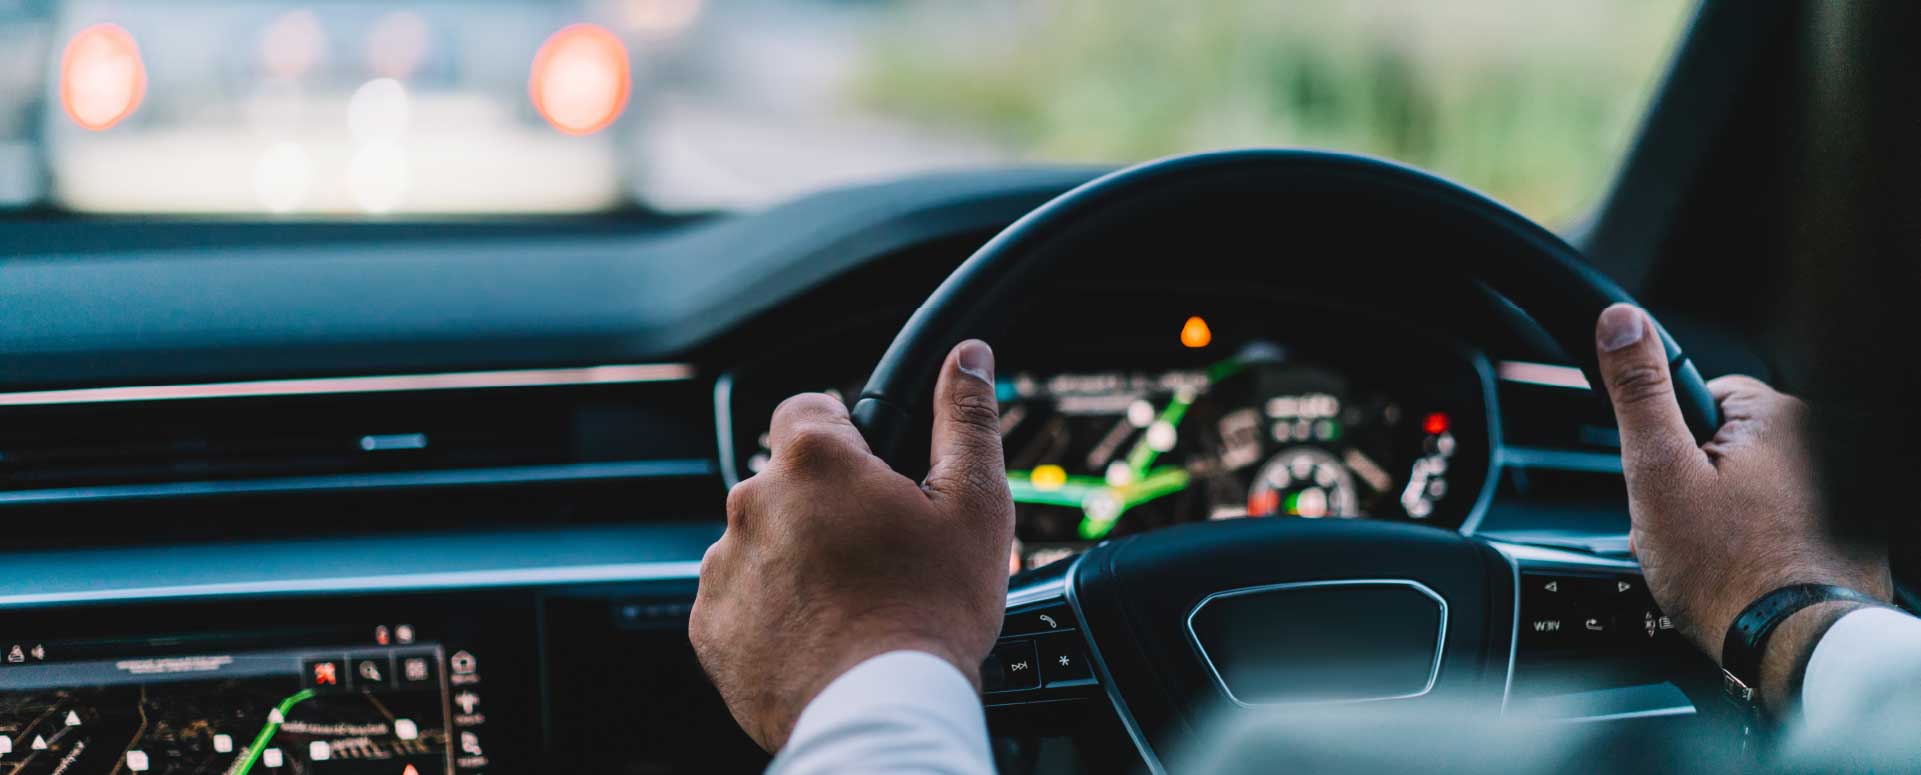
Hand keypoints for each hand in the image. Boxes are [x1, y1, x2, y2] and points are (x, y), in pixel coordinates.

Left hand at [690, 340, 1014, 750]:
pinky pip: (739, 597)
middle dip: (826, 504)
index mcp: (812, 461)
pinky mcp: (710, 625)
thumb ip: (966, 419)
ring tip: (850, 601)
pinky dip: (771, 608)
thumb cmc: (929, 613)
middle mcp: (751, 503)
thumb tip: (968, 358)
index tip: (874, 474)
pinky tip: (818, 632)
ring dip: (795, 556)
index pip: (809, 408)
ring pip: (761, 539)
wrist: (880, 713)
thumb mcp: (974, 505)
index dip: (847, 436)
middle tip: (879, 552)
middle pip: (787, 480)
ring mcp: (722, 566)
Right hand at [1594, 304, 1889, 707]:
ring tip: (1720, 559)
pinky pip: (1792, 519)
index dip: (1672, 448)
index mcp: (1778, 416)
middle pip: (1733, 446)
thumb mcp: (1658, 474)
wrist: (1793, 648)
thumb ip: (1639, 393)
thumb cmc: (1728, 574)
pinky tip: (1752, 571)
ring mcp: (1848, 488)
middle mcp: (1827, 442)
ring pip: (1761, 486)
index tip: (1670, 487)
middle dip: (1703, 484)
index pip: (1702, 400)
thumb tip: (1621, 322)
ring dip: (1736, 515)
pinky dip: (1770, 540)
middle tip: (1688, 531)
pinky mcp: (1857, 529)